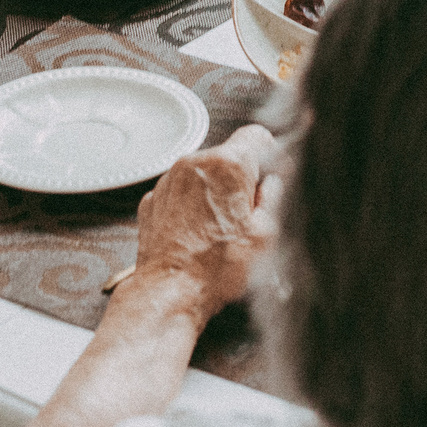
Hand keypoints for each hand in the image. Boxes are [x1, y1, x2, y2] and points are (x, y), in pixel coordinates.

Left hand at [123, 124, 282, 321]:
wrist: (169, 291)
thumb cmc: (216, 269)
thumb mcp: (265, 236)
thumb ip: (274, 198)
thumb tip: (273, 183)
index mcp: (228, 165)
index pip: (256, 135)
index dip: (268, 156)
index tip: (268, 176)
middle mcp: (194, 163)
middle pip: (227, 156)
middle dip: (239, 179)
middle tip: (245, 215)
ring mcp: (169, 180)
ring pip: (201, 174)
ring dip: (213, 192)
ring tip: (218, 229)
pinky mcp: (153, 198)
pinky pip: (180, 191)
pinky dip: (190, 206)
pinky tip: (196, 233)